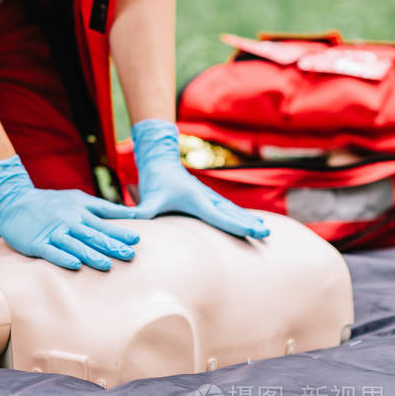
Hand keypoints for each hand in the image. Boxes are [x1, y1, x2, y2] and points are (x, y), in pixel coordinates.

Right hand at [0, 155, 139, 270]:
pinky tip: (75, 266)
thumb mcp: (78, 198)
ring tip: (107, 265)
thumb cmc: (51, 202)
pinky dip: (63, 258)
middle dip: (111, 246)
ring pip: (74, 245)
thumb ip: (102, 207)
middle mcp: (68, 222)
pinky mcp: (37, 243)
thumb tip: (130, 212)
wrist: (15, 200)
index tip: (137, 240)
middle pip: (92, 236)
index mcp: (79, 212)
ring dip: (91, 255)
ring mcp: (52, 232)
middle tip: (129, 255)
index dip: (120, 232)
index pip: (103, 224)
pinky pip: (52, 252)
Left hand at [131, 119, 269, 238]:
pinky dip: (242, 216)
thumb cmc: (156, 181)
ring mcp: (210, 197)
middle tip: (265, 234)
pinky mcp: (210, 198)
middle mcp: (206, 197)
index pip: (217, 215)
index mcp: (195, 199)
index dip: (234, 224)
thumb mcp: (149, 197)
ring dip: (248, 220)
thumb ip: (142, 212)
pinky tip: (253, 224)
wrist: (161, 161)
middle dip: (247, 223)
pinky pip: (229, 209)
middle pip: (230, 213)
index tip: (251, 231)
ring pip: (232, 210)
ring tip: (264, 231)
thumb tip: (129, 222)